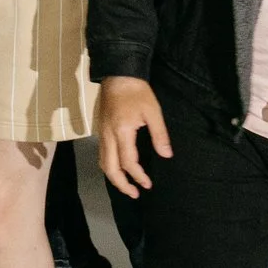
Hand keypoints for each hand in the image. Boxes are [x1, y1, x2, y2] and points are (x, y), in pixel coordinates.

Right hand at [97, 77, 170, 198]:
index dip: (138, 176)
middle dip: (122, 184)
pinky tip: (118, 168)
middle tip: (135, 193)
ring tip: (126, 185)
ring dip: (113, 177)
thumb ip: (159, 134)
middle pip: (110, 168)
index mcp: (122, 131)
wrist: (117, 73)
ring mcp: (102, 132)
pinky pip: (102, 154)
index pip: (128, 162)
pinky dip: (109, 166)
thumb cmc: (137, 91)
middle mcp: (108, 135)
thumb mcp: (153, 111)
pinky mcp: (100, 129)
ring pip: (103, 162)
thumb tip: (166, 155)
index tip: (148, 184)